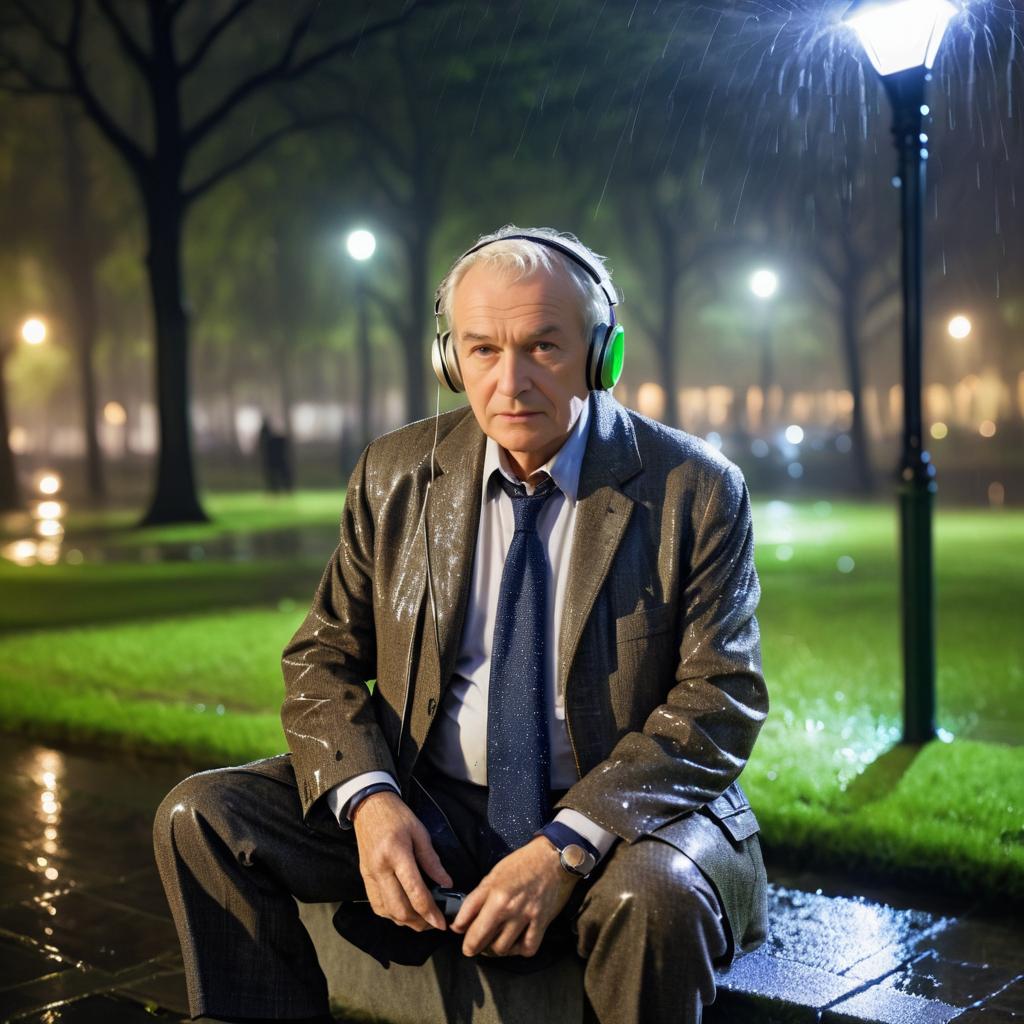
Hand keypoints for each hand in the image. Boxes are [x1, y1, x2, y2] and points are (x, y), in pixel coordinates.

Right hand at [351, 789, 452, 931]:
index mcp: (397, 854)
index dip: (430, 912)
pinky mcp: (364, 878)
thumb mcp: (420, 832)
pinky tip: (404, 912)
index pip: (415, 891)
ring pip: (386, 912)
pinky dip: (391, 914)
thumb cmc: (398, 816)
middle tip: (434, 924)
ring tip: (422, 920)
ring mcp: (369, 875)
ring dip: (405, 922)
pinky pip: (377, 905)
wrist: (369, 806)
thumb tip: (447, 884)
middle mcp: (380, 868)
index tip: (441, 924)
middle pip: (399, 909)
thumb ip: (432, 860)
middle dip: (418, 923)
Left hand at [449, 836, 577, 957]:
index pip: (465, 917)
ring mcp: (525, 915)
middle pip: (480, 938)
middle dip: (471, 946)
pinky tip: (516, 943)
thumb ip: (480, 895)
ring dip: (495, 949)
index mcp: (492, 889)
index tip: (458, 930)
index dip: (458, 928)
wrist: (553, 857)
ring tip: (495, 943)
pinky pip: (527, 948)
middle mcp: (506, 905)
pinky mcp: (542, 922)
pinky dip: (519, 950)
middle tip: (472, 947)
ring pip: (502, 948)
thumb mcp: (495, 873)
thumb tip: (465, 917)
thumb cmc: (523, 862)